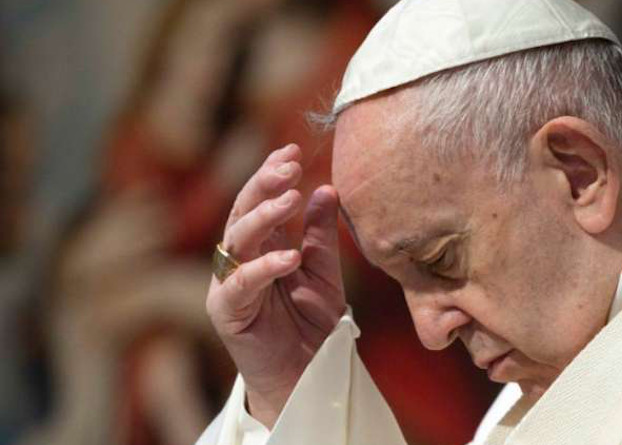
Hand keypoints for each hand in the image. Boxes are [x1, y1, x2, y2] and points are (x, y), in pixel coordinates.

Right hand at [205, 143, 344, 427]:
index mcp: (262, 246)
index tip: (291, 150)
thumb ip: (320, 234)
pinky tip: (290, 257)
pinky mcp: (226, 311)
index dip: (271, 174)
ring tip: (291, 196)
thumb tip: (327, 189)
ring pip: (237, 238)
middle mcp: (241, 259)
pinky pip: (241, 284)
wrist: (308, 375)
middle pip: (244, 211)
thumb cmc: (312, 324)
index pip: (260, 201)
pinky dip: (265, 268)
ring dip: (264, 215)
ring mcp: (229, 283)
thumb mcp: (324, 271)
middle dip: (264, 184)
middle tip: (288, 164)